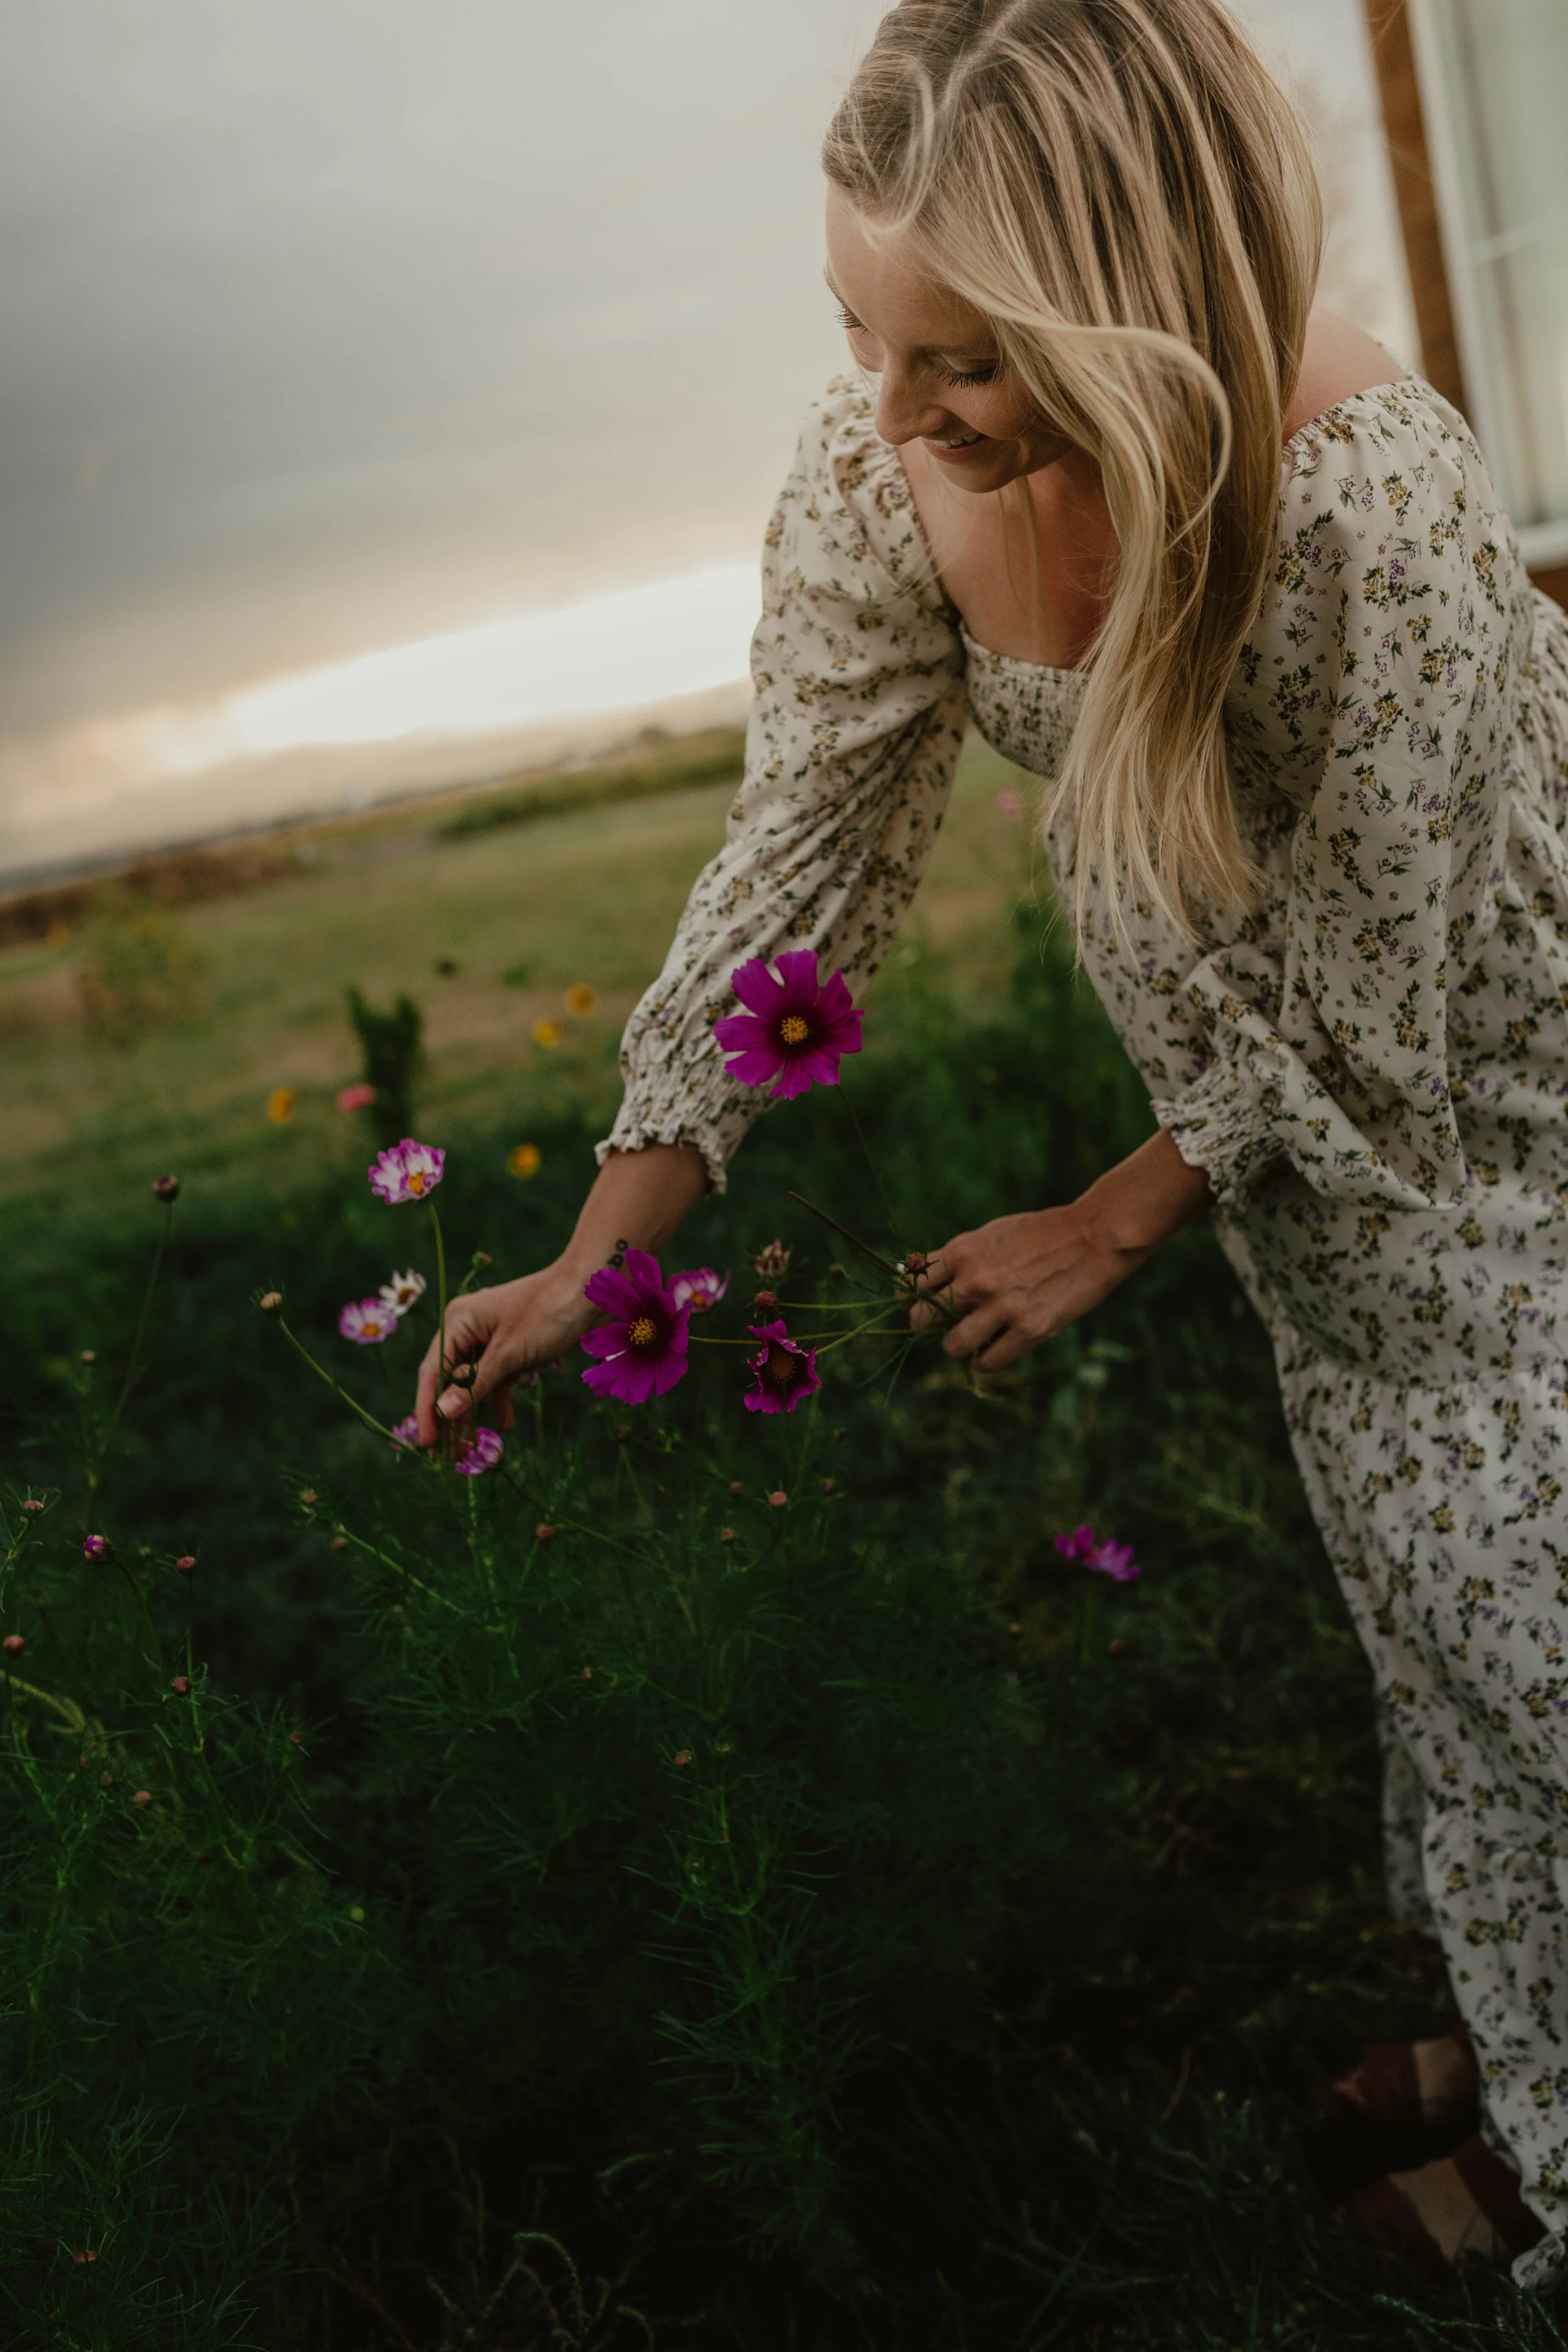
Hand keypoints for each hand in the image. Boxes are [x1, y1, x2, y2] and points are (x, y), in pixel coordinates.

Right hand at [408, 1140, 708, 1446]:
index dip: (427, 1410)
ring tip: (468, 1452)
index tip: (426, 1444)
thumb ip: (474, 1385)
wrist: (591, 1289)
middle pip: (450, 1381)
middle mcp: (468, 1329)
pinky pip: (498, 1378)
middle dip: (449, 1419)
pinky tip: (504, 1426)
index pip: (433, 1373)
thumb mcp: (509, 1354)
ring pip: (473, 1383)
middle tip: (443, 1456)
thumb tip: (443, 1413)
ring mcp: (491, 1338)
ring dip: (473, 1415)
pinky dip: (500, 1400)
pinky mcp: (512, 1347)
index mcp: (458, 1322)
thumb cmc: (548, 1313)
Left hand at [911, 1202, 1144, 1369]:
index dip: (915, 1300)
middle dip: (929, 1327)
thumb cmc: (1043, 1233)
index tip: (924, 1306)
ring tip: (973, 1340)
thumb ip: (959, 1258)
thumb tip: (917, 1279)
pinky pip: (988, 1362)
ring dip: (959, 1346)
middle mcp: (975, 1280)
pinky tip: (995, 1349)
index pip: (914, 1286)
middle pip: (922, 1320)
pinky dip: (986, 1360)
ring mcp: (1001, 1307)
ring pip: (953, 1346)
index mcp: (963, 1251)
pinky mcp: (1028, 1330)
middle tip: (947, 1326)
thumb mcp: (992, 1233)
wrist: (1095, 1236)